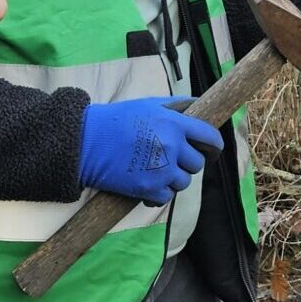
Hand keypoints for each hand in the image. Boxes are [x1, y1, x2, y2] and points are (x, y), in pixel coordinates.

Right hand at [78, 97, 223, 204]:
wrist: (86, 142)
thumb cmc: (117, 120)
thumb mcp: (149, 104)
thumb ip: (177, 106)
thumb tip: (199, 106)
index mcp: (174, 124)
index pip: (210, 137)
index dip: (214, 145)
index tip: (212, 150)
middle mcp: (171, 147)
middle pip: (197, 163)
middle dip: (188, 163)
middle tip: (173, 159)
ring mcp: (160, 170)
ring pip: (183, 182)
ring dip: (174, 179)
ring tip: (158, 171)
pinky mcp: (147, 189)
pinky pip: (167, 197)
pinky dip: (160, 194)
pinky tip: (149, 186)